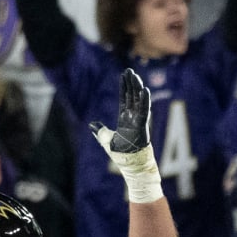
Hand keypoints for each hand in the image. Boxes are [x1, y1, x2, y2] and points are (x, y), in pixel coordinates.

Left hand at [90, 69, 161, 202]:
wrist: (130, 165)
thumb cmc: (120, 155)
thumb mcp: (106, 140)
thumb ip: (100, 131)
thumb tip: (91, 125)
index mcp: (125, 120)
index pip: (124, 100)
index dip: (124, 87)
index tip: (124, 75)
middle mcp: (133, 119)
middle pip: (132, 97)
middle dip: (131, 84)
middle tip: (131, 70)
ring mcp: (139, 122)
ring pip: (139, 102)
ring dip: (138, 89)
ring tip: (136, 76)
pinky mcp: (143, 127)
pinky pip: (144, 112)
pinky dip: (145, 101)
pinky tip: (145, 90)